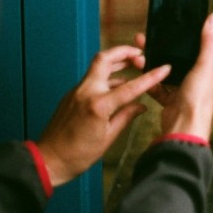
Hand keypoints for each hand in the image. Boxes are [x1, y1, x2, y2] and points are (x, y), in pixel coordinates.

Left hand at [36, 45, 171, 186]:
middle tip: (140, 55)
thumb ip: (126, 116)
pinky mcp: (72, 94)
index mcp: (98, 105)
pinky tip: (117, 85)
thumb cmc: (77, 154)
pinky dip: (107, 76)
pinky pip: (92, 79)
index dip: (150, 77)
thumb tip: (141, 106)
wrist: (49, 160)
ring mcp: (77, 91)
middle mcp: (86, 92)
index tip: (163, 68)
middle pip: (105, 58)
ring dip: (116, 62)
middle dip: (124, 52)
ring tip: (133, 66)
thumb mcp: (108, 137)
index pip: (130, 86)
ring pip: (98, 66)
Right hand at [147, 12, 212, 138]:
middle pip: (177, 58)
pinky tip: (138, 71)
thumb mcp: (204, 65)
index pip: (196, 46)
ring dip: (151, 62)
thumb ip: (207, 41)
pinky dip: (149, 80)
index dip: (181, 35)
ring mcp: (183, 89)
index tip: (165, 25)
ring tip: (136, 54)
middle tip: (142, 39)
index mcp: (208, 68)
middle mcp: (197, 78)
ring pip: (165, 71)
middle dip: (160, 48)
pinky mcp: (170, 99)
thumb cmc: (198, 97)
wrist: (183, 128)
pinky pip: (158, 87)